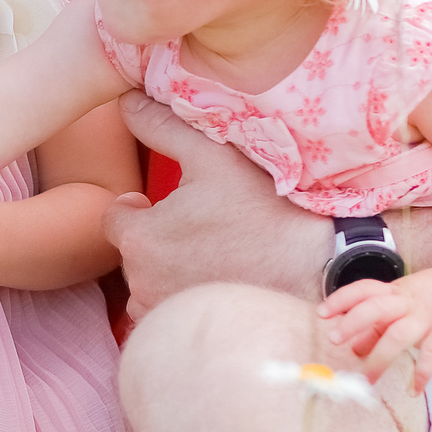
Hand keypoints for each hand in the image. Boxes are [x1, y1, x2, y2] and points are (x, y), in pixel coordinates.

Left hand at [104, 93, 329, 315]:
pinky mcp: (185, 332)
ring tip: (214, 255)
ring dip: (168, 271)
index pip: (115, 217)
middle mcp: (141, 282)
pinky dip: (184, 298)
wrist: (317, 272)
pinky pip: (168, 312)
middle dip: (158, 237)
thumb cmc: (265, 212)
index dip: (140, 208)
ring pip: (149, 284)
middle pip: (134, 251)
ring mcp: (163, 312)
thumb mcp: (214, 157)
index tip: (171, 205)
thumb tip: (125, 100)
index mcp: (140, 237)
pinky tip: (219, 283)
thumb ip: (162, 127)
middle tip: (203, 227)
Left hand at [317, 264, 431, 390]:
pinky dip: (422, 374)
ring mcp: (428, 317)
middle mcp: (408, 302)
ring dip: (380, 357)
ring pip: (399, 334)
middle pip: (375, 308)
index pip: (364, 289)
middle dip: (352, 323)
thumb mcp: (403, 301)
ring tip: (367, 379)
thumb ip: (379, 324)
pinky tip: (413, 389)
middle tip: (334, 340)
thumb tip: (354, 347)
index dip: (341, 299)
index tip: (322, 313)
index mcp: (394, 291)